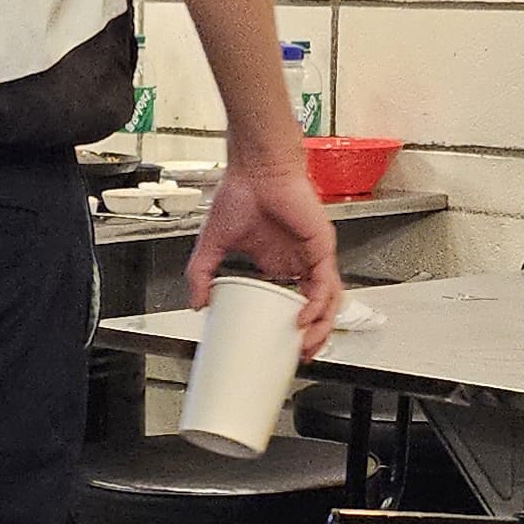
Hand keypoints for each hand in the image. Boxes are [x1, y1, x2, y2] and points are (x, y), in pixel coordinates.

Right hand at [186, 154, 342, 350]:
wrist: (255, 168)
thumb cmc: (239, 193)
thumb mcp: (212, 244)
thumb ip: (201, 273)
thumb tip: (196, 303)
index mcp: (277, 262)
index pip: (293, 302)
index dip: (292, 327)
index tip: (283, 347)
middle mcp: (298, 261)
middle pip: (317, 307)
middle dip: (314, 335)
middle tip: (301, 355)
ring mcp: (311, 255)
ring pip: (327, 300)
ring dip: (321, 326)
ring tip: (306, 344)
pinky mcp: (321, 246)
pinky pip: (327, 282)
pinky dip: (319, 304)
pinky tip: (305, 317)